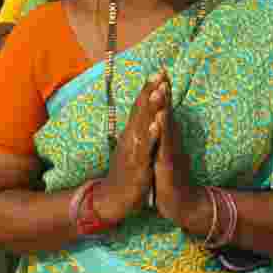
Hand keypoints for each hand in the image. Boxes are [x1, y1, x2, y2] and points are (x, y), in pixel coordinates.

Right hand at [98, 72, 163, 221]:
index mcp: (132, 134)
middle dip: (150, 91)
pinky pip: (144, 149)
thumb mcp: (134, 149)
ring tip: (159, 91)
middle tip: (159, 73)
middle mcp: (130, 138)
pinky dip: (150, 136)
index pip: (140, 107)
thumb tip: (147, 116)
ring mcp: (132, 151)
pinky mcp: (136, 166)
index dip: (149, 89)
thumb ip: (139, 132)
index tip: (160, 72)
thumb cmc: (127, 174)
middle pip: (140, 110)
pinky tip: (157, 124)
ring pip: (142, 125)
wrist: (113, 200)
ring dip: (150, 108)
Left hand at [152, 74, 203, 225]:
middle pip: (165, 113)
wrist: (181, 205)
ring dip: (163, 106)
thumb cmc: (170, 180)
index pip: (162, 112)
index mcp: (165, 140)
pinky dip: (162, 130)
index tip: (156, 73)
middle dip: (162, 92)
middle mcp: (169, 143)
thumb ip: (165, 140)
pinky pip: (164, 145)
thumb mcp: (165, 156)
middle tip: (161, 71)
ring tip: (161, 88)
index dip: (159, 94)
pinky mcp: (168, 165)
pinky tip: (160, 117)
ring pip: (166, 126)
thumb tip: (165, 124)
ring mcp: (170, 152)